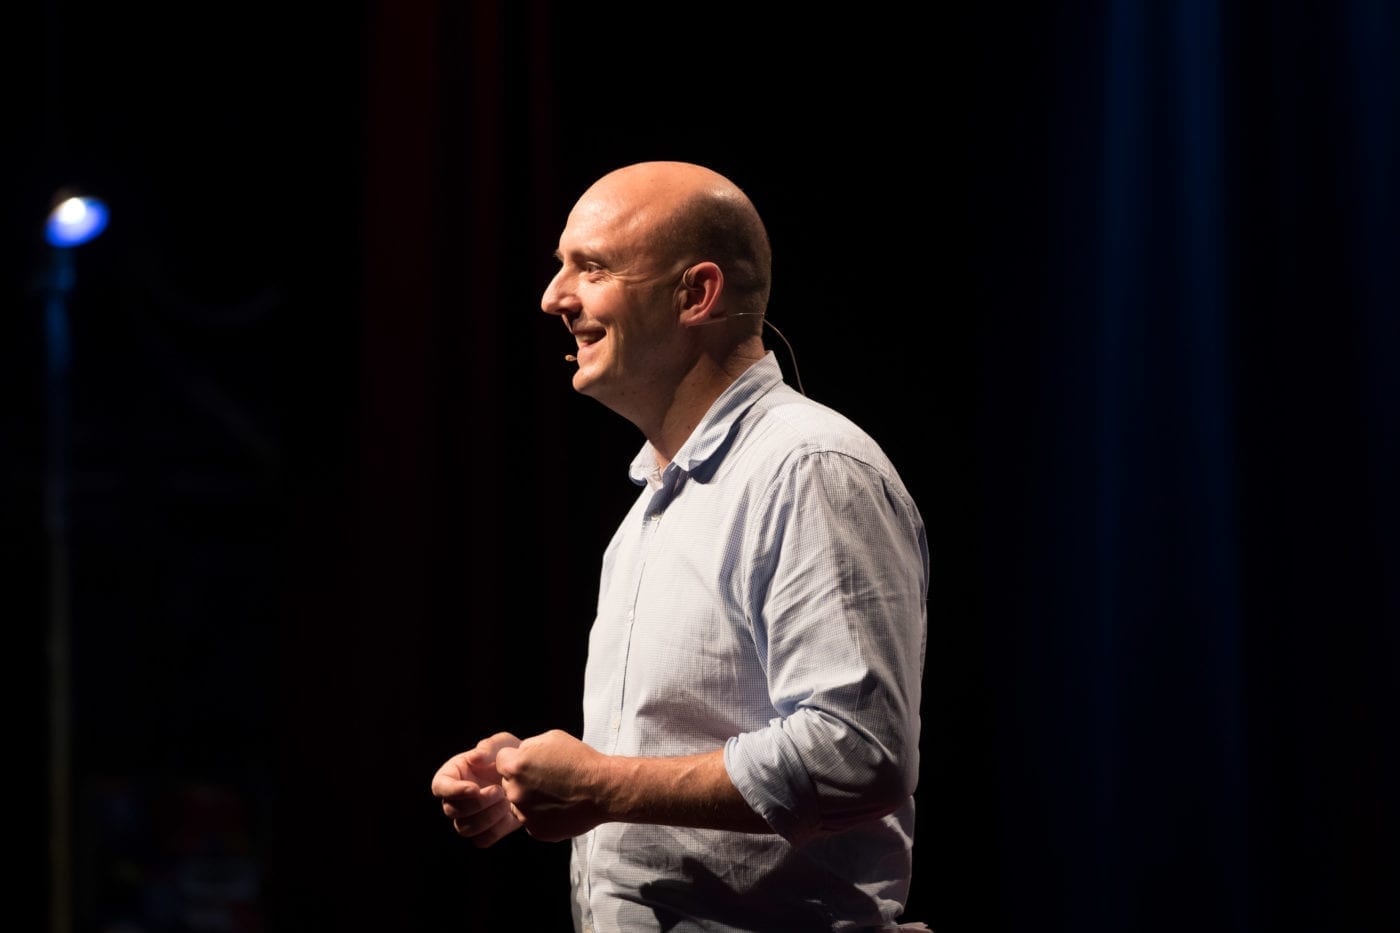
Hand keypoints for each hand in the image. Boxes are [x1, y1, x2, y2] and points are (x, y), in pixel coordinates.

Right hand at [432, 732, 523, 847]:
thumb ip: (489, 747)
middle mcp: (456, 798)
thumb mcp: (502, 744)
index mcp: (453, 775)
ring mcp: (468, 817)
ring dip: (487, 817)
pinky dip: (497, 829)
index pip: (440, 786)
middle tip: (499, 791)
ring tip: (507, 800)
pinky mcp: (485, 831)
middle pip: (451, 810)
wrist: (530, 775)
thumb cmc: (510, 755)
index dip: (453, 791)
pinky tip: (511, 814)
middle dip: (477, 803)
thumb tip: (475, 757)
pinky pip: (483, 840)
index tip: (474, 788)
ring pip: (465, 829)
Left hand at [495, 729, 610, 841]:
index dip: (516, 759)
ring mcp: (525, 814)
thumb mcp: (551, 739)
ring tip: (555, 793)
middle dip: (522, 780)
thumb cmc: (580, 761)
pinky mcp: (536, 831)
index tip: (531, 762)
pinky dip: (542, 815)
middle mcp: (516, 792)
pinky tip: (559, 807)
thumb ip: (528, 747)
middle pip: (508, 783)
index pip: (501, 761)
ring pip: (518, 804)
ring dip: (530, 799)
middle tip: (546, 778)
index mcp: (516, 766)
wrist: (603, 790)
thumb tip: (519, 755)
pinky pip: (532, 820)